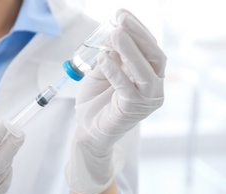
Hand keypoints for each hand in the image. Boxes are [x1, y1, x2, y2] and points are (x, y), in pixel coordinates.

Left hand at [66, 9, 165, 193]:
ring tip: (115, 33)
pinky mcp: (134, 109)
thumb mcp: (100, 74)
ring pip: (146, 70)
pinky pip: (127, 87)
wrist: (88, 130)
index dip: (137, 29)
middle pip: (154, 55)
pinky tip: (104, 58)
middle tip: (120, 20)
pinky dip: (116, 71)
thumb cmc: (95, 103)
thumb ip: (110, 58)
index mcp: (147, 75)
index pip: (149, 48)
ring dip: (130, 50)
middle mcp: (152, 86)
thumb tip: (114, 38)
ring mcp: (147, 99)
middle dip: (138, 35)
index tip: (121, 14)